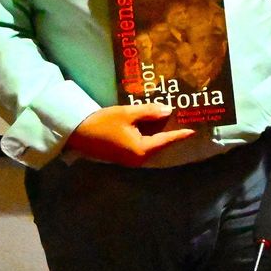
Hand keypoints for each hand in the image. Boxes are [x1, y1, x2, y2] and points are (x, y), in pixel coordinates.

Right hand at [66, 103, 196, 165]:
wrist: (77, 133)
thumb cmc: (102, 123)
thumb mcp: (127, 114)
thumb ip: (149, 112)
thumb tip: (168, 111)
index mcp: (141, 149)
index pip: (166, 141)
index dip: (180, 134)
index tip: (193, 130)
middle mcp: (139, 159)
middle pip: (160, 145)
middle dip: (172, 134)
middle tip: (185, 122)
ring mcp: (131, 159)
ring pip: (152, 145)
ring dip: (161, 135)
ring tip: (174, 122)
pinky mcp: (125, 156)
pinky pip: (143, 146)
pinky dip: (150, 137)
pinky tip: (155, 126)